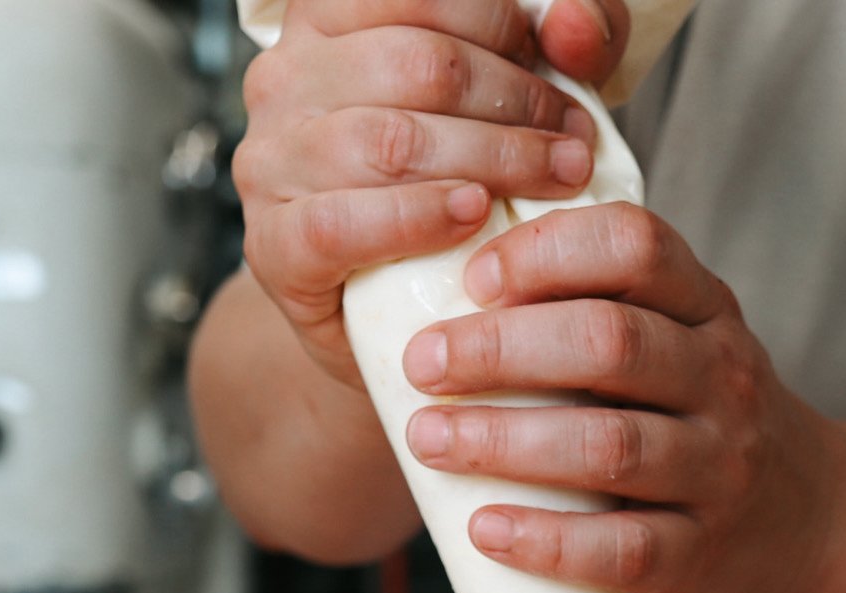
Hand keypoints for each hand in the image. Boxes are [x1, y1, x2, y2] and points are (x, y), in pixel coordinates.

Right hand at [234, 0, 630, 388]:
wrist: (390, 311)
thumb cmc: (447, 188)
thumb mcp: (503, 103)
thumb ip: (548, 47)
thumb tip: (573, 26)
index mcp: (327, 23)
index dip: (498, 23)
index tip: (557, 69)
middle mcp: (285, 79)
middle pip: (416, 64)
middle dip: (515, 101)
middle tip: (575, 142)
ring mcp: (271, 162)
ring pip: (389, 139)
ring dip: (492, 159)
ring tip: (553, 180)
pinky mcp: (272, 245)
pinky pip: (341, 222)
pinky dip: (416, 217)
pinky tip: (472, 215)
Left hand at [400, 203, 845, 592]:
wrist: (810, 520)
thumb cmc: (703, 417)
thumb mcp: (684, 337)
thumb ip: (599, 303)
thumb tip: (444, 285)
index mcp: (707, 308)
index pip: (635, 245)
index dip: (545, 252)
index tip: (471, 278)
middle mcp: (722, 379)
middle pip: (611, 341)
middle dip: (502, 348)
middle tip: (424, 363)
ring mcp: (719, 469)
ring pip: (611, 444)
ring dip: (506, 440)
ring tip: (430, 441)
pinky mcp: (701, 553)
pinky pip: (622, 547)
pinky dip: (546, 539)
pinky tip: (485, 528)